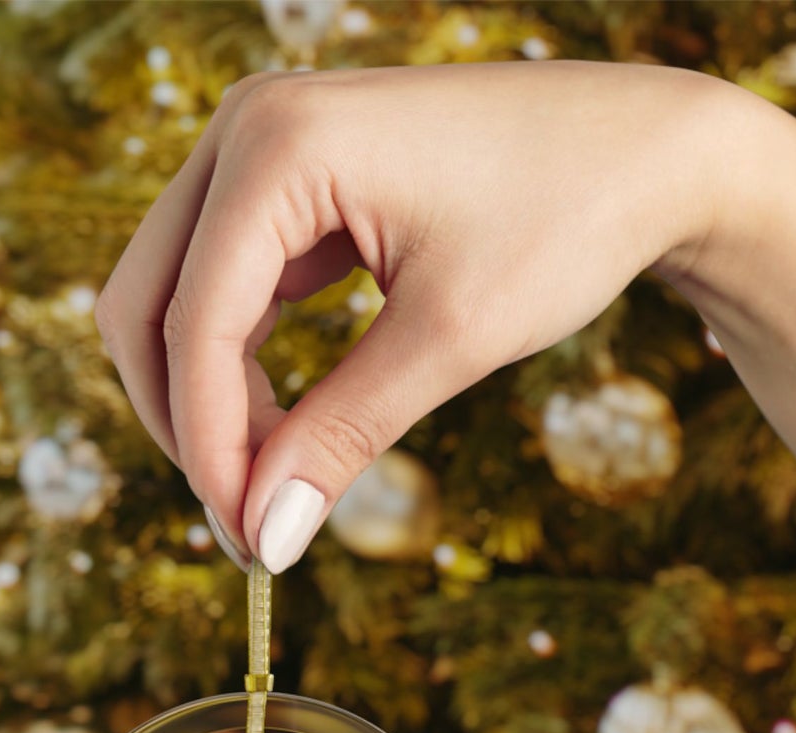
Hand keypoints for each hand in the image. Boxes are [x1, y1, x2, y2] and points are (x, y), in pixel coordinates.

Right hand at [95, 61, 728, 572]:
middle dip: (186, 424)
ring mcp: (262, 151)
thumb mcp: (449, 341)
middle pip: (146, 307)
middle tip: (246, 522)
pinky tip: (286, 430)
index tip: (248, 540)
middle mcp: (248, 130)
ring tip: (273, 486)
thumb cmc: (567, 218)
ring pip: (175, 302)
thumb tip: (265, 537)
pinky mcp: (287, 184)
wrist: (650, 152)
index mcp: (279, 145)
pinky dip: (240, 369)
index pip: (194, 325)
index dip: (209, 447)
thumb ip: (341, 437)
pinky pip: (224, 290)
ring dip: (207, 403)